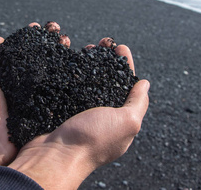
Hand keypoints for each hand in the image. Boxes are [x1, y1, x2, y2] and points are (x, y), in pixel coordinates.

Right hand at [9, 30, 149, 189]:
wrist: (55, 156)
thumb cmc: (93, 140)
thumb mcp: (125, 122)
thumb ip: (137, 103)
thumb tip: (145, 83)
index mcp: (119, 118)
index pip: (128, 85)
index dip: (126, 64)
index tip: (120, 46)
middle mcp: (101, 114)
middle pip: (107, 80)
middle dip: (106, 59)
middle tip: (99, 44)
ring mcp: (80, 111)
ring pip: (87, 80)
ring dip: (88, 62)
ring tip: (83, 48)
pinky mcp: (62, 108)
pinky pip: (69, 85)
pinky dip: (70, 71)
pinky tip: (67, 60)